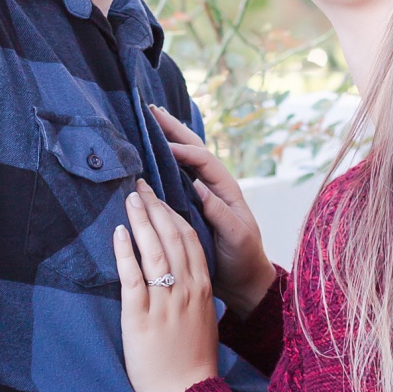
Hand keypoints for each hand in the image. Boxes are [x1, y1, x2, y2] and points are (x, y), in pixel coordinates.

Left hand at [113, 182, 220, 391]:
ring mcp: (165, 301)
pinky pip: (133, 276)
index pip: (190, 240)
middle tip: (140, 185)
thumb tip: (181, 280)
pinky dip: (125, 251)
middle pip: (172, 236)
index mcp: (203, 289)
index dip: (174, 214)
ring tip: (130, 198)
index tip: (161, 197)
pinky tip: (119, 233)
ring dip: (142, 220)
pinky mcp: (143, 315)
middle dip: (156, 207)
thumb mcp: (202, 322)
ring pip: (154, 250)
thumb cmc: (193, 364)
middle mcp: (187, 289)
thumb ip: (194, 297)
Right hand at [150, 105, 276, 318]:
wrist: (244, 282)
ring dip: (168, 139)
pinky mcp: (191, 206)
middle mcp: (214, 187)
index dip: (183, 149)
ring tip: (149, 122)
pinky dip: (163, 162)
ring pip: (184, 159)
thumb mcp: (236, 237)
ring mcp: (202, 195)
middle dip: (173, 129)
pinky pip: (176, 178)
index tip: (161, 144)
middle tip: (151, 110)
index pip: (203, 160)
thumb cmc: (243, 259)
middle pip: (193, 149)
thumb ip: (220, 212)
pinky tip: (148, 155)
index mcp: (226, 190)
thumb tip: (198, 186)